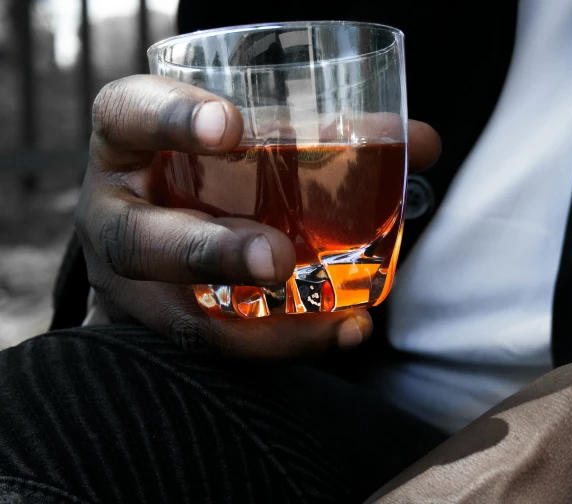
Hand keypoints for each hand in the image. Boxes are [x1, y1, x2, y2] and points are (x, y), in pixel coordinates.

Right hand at [76, 75, 440, 356]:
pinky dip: (283, 345)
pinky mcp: (169, 323)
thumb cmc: (211, 165)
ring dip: (262, 328)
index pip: (128, 115)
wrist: (158, 216)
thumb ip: (328, 134)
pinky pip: (218, 347)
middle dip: (211, 253)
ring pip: (180, 317)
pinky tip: (342, 333)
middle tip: (277, 258)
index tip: (230, 125)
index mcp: (127, 143)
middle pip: (140, 241)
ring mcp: (136, 283)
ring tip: (338, 323)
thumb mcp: (248, 135)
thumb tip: (424, 143)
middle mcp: (118, 215)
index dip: (170, 118)